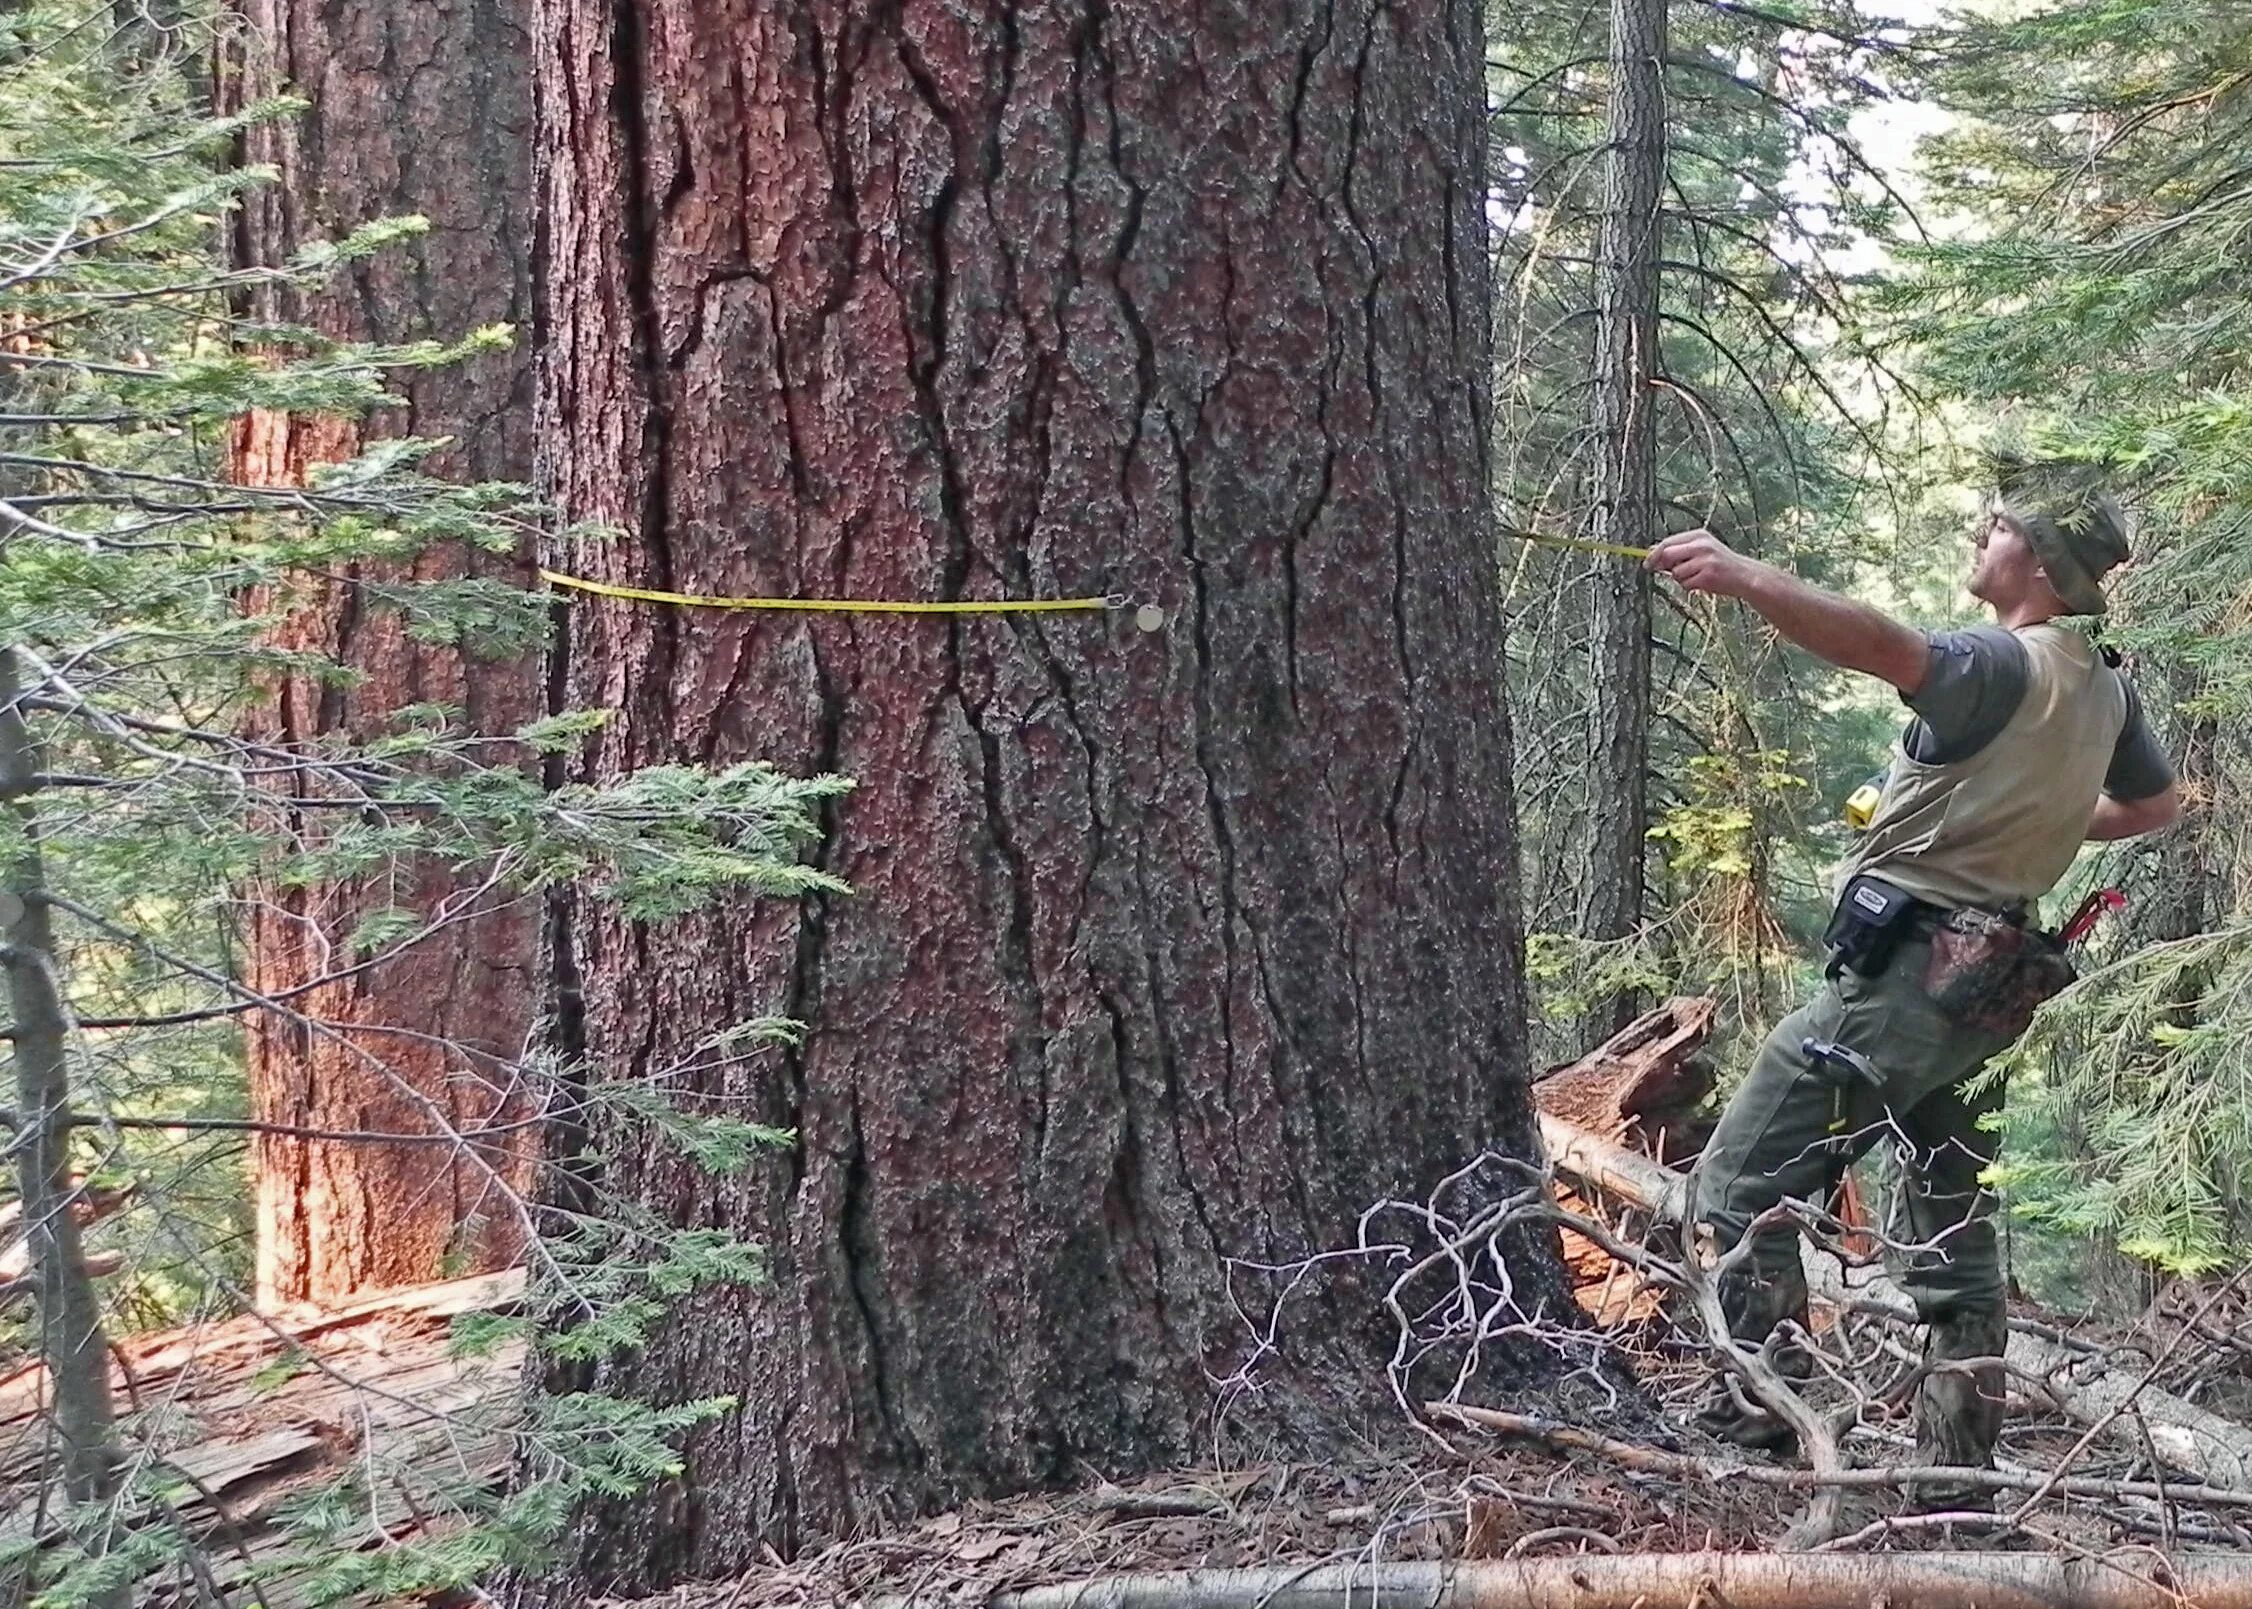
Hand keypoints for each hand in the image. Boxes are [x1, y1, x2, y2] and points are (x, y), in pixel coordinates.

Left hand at [1645, 529, 1765, 599]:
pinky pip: (1685, 584)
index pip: (1668, 542)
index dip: (1654, 554)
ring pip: (1675, 573)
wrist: (1744, 575)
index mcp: (1699, 535)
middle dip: (1664, 566)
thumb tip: (1652, 555)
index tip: (1647, 564)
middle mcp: (1702, 545)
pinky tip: (1703, 583)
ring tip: (1697, 577)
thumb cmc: (1719, 564)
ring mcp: (1705, 560)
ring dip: (1682, 579)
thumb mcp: (1701, 550)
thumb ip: (1680, 551)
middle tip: (1670, 571)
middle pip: (1667, 555)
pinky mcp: (1708, 575)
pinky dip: (1690, 587)